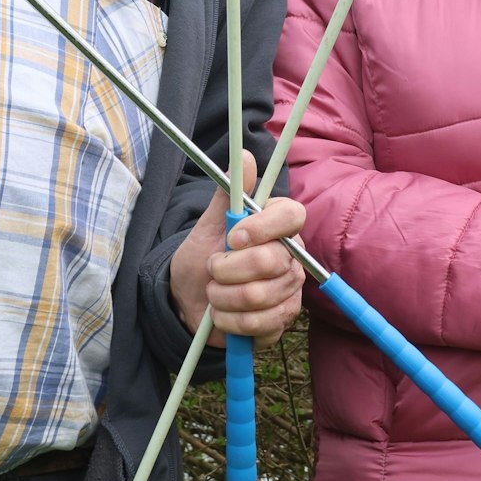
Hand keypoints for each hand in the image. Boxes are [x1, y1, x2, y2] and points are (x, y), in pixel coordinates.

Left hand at [169, 160, 306, 347]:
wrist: (189, 302)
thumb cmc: (202, 258)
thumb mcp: (207, 226)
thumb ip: (228, 195)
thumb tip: (245, 156)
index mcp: (278, 227)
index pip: (291, 216)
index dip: (262, 227)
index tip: (232, 237)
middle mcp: (291, 257)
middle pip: (271, 261)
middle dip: (227, 269)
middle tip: (212, 269)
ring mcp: (290, 291)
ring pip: (259, 296)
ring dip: (222, 297)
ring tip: (214, 293)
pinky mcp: (282, 321)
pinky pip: (258, 324)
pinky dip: (229, 321)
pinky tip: (222, 315)